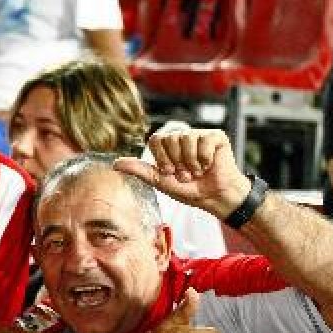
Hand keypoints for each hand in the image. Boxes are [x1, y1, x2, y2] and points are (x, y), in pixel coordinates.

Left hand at [115, 128, 251, 220]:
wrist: (214, 198)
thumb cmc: (188, 190)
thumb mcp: (160, 181)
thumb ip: (139, 170)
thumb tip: (115, 163)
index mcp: (168, 145)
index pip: (156, 139)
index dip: (162, 158)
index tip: (170, 172)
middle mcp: (182, 137)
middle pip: (170, 137)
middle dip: (177, 162)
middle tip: (186, 173)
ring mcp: (200, 135)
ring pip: (187, 139)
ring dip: (191, 162)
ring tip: (197, 171)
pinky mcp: (216, 136)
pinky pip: (204, 141)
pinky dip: (205, 158)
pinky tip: (209, 165)